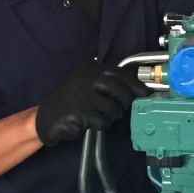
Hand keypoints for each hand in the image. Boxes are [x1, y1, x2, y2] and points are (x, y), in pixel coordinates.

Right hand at [35, 61, 151, 145]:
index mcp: (92, 68)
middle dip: (125, 102)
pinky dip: (100, 124)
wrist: (47, 116)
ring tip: (97, 114)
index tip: (146, 94)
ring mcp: (84, 94)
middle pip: (120, 90)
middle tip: (120, 109)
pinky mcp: (81, 112)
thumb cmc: (73, 100)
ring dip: (110, 116)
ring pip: (113, 109)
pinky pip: (103, 121)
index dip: (136, 86)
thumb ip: (111, 84)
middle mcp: (88, 78)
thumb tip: (140, 92)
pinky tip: (88, 121)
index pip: (121, 74)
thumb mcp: (90, 84)